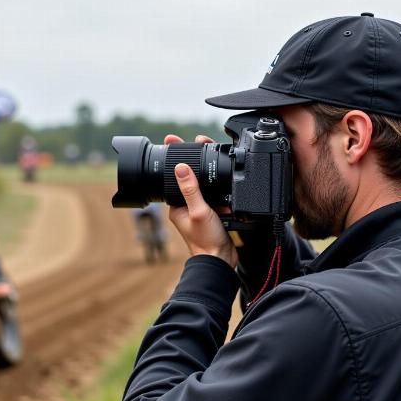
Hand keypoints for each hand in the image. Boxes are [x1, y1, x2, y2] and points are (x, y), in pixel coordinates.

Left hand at [166, 134, 237, 267]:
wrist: (221, 260)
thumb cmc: (205, 240)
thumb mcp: (198, 210)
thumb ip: (190, 189)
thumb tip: (180, 166)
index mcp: (176, 205)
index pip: (174, 177)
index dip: (176, 158)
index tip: (174, 140)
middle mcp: (186, 206)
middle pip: (191, 178)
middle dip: (196, 161)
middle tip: (199, 141)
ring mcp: (200, 210)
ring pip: (205, 185)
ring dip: (212, 176)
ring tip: (213, 155)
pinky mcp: (214, 214)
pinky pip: (218, 196)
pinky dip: (223, 191)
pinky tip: (227, 183)